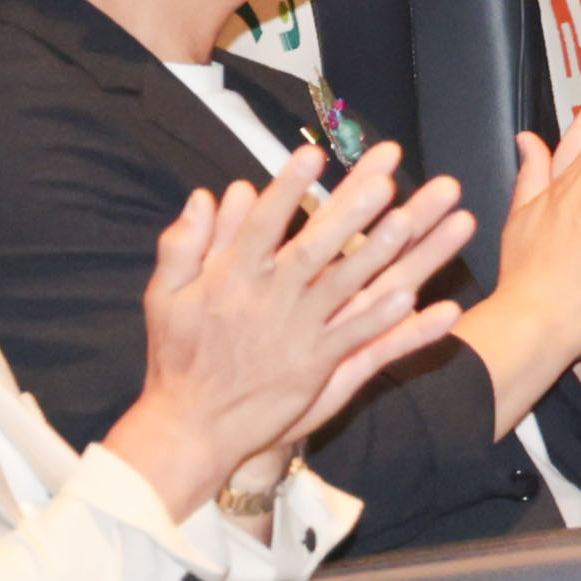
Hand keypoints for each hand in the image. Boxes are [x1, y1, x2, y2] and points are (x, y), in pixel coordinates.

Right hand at [117, 143, 469, 494]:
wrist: (191, 426)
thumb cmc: (178, 355)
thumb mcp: (165, 295)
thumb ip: (186, 243)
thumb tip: (210, 193)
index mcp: (231, 277)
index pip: (263, 223)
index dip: (288, 188)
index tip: (313, 153)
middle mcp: (269, 301)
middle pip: (317, 246)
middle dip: (352, 208)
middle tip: (385, 174)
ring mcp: (296, 334)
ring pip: (346, 286)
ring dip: (381, 253)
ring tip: (413, 220)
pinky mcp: (316, 367)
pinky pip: (356, 337)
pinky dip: (384, 318)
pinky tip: (415, 295)